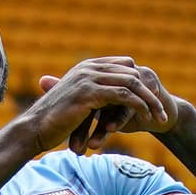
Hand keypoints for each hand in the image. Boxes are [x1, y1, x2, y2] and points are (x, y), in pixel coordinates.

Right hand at [25, 57, 168, 154]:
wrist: (34, 130)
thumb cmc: (52, 122)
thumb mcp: (75, 103)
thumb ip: (92, 96)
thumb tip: (107, 100)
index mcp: (86, 67)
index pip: (123, 64)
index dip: (140, 79)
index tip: (152, 97)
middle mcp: (88, 68)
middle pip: (131, 70)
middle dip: (149, 90)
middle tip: (162, 108)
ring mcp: (88, 78)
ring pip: (131, 82)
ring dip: (148, 100)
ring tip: (160, 116)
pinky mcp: (89, 93)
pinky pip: (123, 96)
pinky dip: (138, 106)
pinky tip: (146, 118)